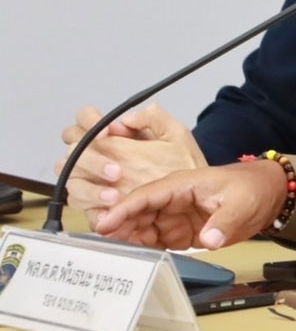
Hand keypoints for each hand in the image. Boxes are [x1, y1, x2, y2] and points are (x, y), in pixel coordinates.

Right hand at [58, 104, 207, 218]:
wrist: (188, 193)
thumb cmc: (181, 163)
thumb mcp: (176, 135)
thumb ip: (154, 118)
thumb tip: (128, 118)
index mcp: (111, 135)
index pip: (84, 118)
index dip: (89, 121)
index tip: (107, 133)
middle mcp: (96, 156)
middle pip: (73, 151)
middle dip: (92, 159)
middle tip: (117, 170)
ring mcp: (91, 180)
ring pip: (72, 180)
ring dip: (91, 188)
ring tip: (115, 195)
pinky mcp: (93, 204)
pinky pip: (81, 207)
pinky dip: (93, 210)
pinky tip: (110, 212)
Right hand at [93, 160, 284, 250]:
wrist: (267, 196)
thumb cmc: (252, 189)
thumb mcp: (241, 203)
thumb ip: (224, 221)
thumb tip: (209, 240)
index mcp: (182, 185)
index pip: (146, 195)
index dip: (123, 209)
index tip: (104, 224)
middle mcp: (172, 200)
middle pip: (137, 214)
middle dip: (118, 230)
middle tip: (102, 250)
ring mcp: (174, 217)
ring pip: (141, 230)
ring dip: (127, 243)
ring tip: (113, 260)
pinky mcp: (179, 233)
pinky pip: (154, 243)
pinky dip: (142, 252)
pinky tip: (132, 264)